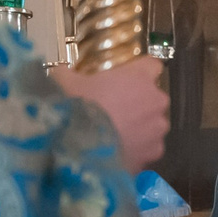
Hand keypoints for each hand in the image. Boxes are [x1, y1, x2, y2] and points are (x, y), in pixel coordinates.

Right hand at [54, 56, 168, 173]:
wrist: (81, 147)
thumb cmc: (78, 106)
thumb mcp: (66, 82)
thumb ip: (67, 74)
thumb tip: (59, 72)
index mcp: (140, 77)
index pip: (152, 65)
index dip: (139, 71)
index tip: (127, 78)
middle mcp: (156, 100)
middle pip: (153, 97)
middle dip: (138, 102)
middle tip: (115, 109)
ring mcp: (158, 128)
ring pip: (153, 124)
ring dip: (140, 127)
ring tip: (115, 134)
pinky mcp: (155, 152)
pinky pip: (149, 147)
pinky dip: (137, 149)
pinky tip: (119, 150)